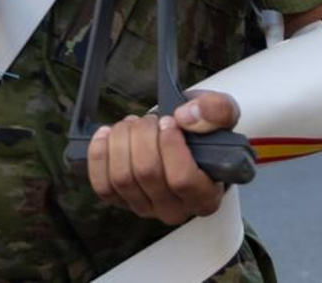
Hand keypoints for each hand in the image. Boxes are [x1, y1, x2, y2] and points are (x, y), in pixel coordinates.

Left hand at [86, 90, 237, 225]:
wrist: (181, 138)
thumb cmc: (202, 132)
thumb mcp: (221, 114)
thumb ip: (216, 111)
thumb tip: (186, 118)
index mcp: (205, 196)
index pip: (182, 180)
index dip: (170, 146)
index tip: (169, 122)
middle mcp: (175, 209)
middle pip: (147, 173)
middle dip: (143, 134)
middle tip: (150, 120)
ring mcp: (145, 208)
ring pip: (122, 177)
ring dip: (122, 140)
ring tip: (133, 124)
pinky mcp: (121, 201)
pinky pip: (102, 184)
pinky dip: (100, 154)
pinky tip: (107, 134)